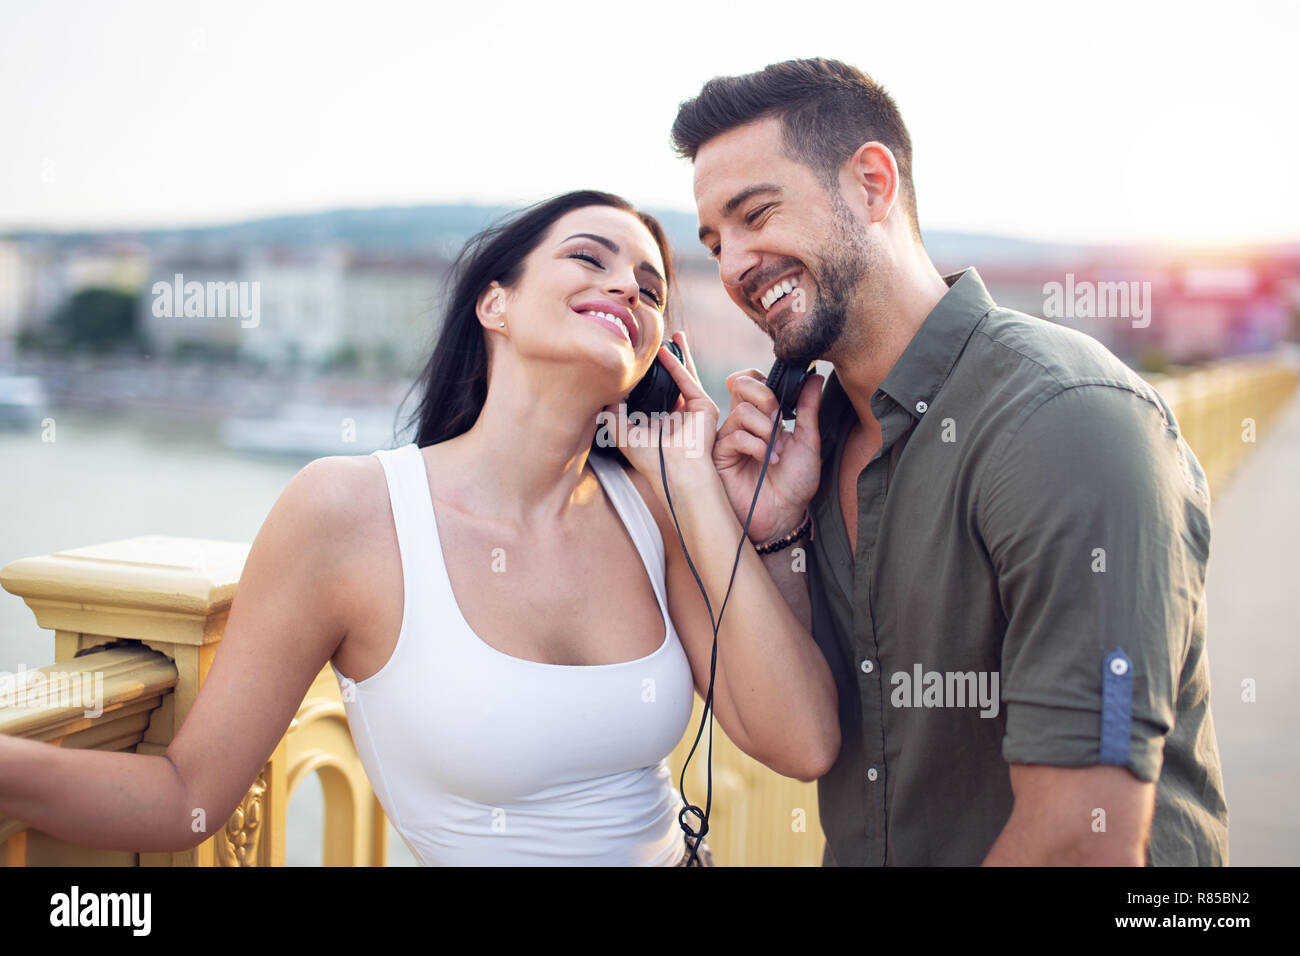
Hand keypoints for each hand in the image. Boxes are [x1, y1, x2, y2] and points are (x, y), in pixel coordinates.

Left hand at [604, 331, 718, 503]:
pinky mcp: (705, 407)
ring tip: (669, 337)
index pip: (654, 393)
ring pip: (685, 375)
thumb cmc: (651, 459)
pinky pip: (688, 380)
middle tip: (657, 341)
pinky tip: (664, 353)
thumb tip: (608, 388)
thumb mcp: (623, 433)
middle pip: (672, 380)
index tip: (636, 359)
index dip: (647, 377)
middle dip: (667, 360)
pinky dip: (677, 366)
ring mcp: (694, 410)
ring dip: (678, 355)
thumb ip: (613, 411)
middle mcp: (679, 415)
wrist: (675, 472)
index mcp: (661, 422)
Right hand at [713, 366, 823, 542]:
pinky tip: (766, 460)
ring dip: (766, 429)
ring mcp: (729, 438)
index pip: (751, 380)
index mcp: (760, 416)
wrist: (784, 517)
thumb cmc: (794, 484)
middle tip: (779, 422)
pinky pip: (734, 436)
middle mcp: (742, 423)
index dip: (764, 381)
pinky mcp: (720, 456)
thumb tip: (815, 377)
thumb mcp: (807, 441)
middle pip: (741, 384)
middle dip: (766, 398)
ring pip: (742, 411)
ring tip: (776, 451)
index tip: (785, 399)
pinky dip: (755, 445)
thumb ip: (808, 408)